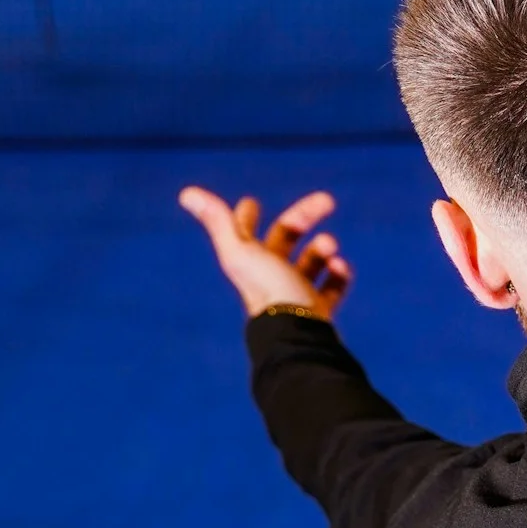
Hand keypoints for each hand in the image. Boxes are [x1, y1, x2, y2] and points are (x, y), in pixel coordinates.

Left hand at [178, 186, 352, 320]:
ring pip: (311, 262)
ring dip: (323, 248)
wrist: (297, 334)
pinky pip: (331, 287)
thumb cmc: (269, 290)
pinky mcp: (317, 311)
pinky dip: (339, 273)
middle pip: (286, 239)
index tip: (250, 202)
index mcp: (250, 263)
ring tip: (330, 247)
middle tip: (328, 201)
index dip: (244, 217)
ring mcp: (294, 294)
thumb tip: (186, 193)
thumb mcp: (242, 252)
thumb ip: (218, 222)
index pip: (243, 233)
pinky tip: (340, 268)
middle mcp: (270, 278)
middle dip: (305, 217)